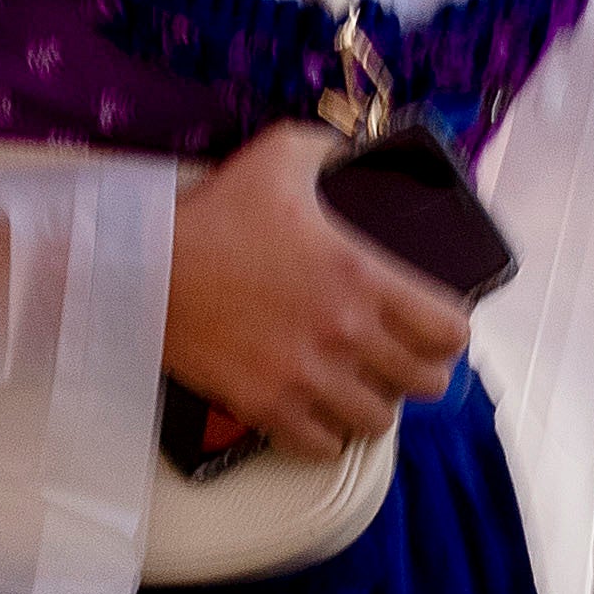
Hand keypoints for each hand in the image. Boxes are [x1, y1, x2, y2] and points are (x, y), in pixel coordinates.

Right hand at [161, 120, 471, 461]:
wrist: (144, 268)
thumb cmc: (214, 213)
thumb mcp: (279, 156)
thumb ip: (327, 148)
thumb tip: (350, 146)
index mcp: (363, 278)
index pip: (449, 330)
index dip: (448, 329)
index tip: (431, 324)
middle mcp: (348, 336)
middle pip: (426, 383)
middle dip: (419, 369)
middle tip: (397, 357)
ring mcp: (309, 379)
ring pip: (379, 422)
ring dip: (374, 404)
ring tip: (357, 387)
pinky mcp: (268, 408)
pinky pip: (323, 447)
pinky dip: (327, 435)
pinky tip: (317, 412)